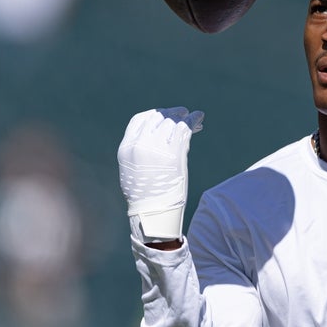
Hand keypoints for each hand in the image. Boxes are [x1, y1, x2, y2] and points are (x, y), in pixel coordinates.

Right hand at [118, 107, 203, 241]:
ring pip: (172, 122)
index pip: (140, 119)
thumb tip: (157, 134)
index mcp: (127, 148)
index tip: (164, 114)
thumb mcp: (133, 169)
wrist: (152, 213)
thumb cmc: (144, 194)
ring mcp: (157, 149)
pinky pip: (184, 130)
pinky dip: (193, 121)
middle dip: (171, 113)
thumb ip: (141, 149)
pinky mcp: (174, 155)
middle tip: (182, 113)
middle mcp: (140, 145)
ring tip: (193, 118)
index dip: (154, 114)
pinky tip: (198, 119)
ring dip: (184, 117)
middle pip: (157, 118)